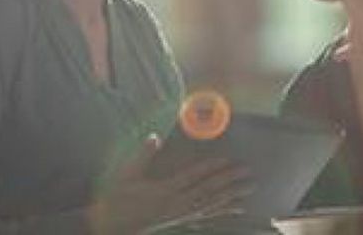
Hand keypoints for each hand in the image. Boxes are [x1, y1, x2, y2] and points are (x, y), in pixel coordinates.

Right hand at [88, 134, 251, 234]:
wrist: (113, 226)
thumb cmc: (118, 199)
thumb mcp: (127, 175)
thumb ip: (143, 155)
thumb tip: (154, 136)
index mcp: (165, 191)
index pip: (193, 178)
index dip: (211, 168)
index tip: (228, 160)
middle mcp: (177, 204)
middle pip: (208, 191)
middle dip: (229, 181)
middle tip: (248, 172)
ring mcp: (181, 214)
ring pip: (212, 204)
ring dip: (232, 195)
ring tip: (249, 187)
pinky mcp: (182, 220)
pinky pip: (207, 215)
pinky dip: (223, 210)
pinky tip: (237, 208)